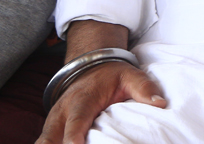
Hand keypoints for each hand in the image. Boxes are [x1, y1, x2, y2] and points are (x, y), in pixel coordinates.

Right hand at [36, 61, 165, 143]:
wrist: (90, 67)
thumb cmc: (112, 76)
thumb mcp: (130, 75)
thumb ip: (144, 88)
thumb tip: (159, 103)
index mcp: (82, 100)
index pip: (76, 120)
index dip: (73, 135)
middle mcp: (62, 112)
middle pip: (51, 137)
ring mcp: (53, 122)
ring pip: (43, 142)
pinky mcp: (50, 130)